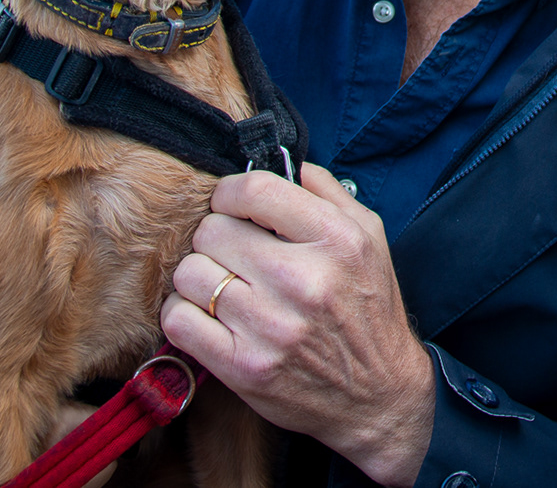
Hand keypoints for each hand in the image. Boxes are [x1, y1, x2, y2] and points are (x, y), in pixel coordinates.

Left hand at [162, 164, 434, 486]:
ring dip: (199, 276)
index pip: (252, 190)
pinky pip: (178, 320)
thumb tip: (284, 163)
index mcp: (334, 239)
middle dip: (217, 236)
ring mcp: (270, 326)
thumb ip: (327, 191)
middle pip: (212, 230)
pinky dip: (184, 314)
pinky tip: (208, 314)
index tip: (231, 205)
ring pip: (189, 273)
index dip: (230, 192)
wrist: (377, 393)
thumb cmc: (368, 309)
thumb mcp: (369, 236)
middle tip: (233, 252)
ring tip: (223, 285)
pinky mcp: (243, 367)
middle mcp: (302, 279)